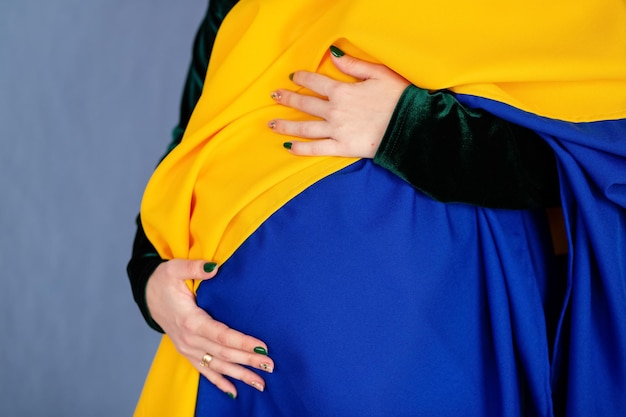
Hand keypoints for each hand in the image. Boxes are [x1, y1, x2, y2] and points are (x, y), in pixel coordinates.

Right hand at [146, 259, 273, 396]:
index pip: (222, 335)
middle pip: (224, 353)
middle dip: (248, 361)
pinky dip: (219, 382)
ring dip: (239, 375)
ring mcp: (187, 348)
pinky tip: (234, 391)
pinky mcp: (187, 351)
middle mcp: (189, 339)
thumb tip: (214, 267)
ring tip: (261, 383)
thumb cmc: (163, 281)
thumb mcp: (175, 269)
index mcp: (190, 320)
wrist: (146, 294)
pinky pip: (204, 371)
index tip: (262, 347)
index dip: (242, 342)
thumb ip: (195, 268)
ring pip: (217, 366)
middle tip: (271, 365)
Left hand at [268, 46, 409, 157]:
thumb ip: (354, 65)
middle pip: (305, 104)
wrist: (410, 127)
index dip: (302, 78)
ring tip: (272, 124)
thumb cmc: (398, 98)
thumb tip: (333, 56)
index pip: (315, 82)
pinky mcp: (342, 147)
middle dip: (287, 99)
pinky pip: (316, 148)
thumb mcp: (378, 74)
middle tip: (274, 97)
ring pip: (305, 127)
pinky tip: (289, 147)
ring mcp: (336, 130)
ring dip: (286, 125)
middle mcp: (334, 110)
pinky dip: (301, 149)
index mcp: (342, 91)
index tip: (293, 77)